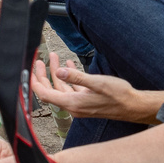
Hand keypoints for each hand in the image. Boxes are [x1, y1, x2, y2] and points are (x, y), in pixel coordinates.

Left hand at [31, 53, 151, 121]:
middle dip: (44, 75)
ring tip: (55, 56)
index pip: (46, 94)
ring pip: (62, 88)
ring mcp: (80, 104)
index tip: (30, 70)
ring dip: (57, 73)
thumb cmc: (118, 95)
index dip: (36, 83)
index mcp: (73, 103)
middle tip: (41, 61)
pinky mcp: (86, 101)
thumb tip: (59, 71)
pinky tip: (69, 64)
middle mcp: (73, 106)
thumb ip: (77, 77)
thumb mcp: (97, 83)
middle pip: (51, 91)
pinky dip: (68, 77)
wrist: (133, 106)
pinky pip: (72, 89)